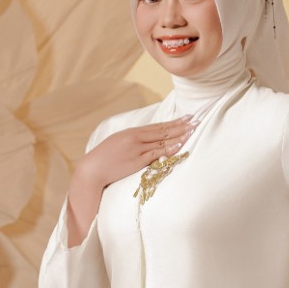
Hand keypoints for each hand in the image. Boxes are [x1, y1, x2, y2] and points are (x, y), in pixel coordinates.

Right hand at [66, 116, 197, 243]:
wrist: (92, 169)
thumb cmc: (104, 159)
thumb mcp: (118, 143)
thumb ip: (133, 140)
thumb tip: (147, 140)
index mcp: (131, 132)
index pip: (157, 126)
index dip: (174, 122)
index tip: (187, 118)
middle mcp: (135, 138)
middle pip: (163, 130)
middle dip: (181, 126)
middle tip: (196, 120)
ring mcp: (137, 149)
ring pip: (162, 140)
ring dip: (179, 136)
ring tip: (192, 131)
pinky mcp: (137, 161)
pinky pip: (156, 154)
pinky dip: (169, 149)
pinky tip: (180, 145)